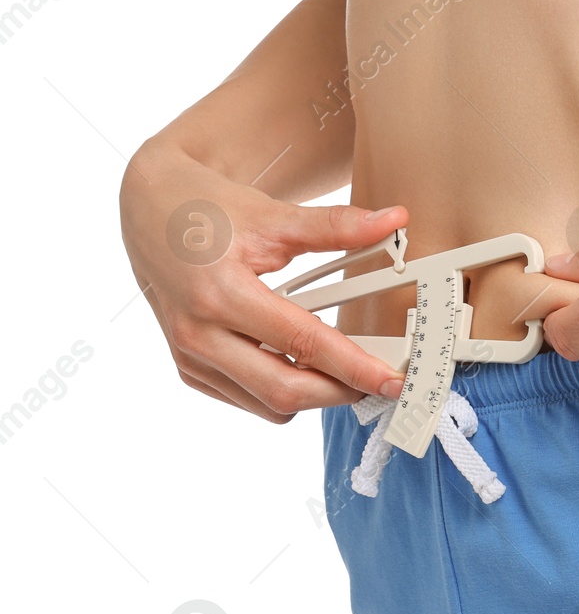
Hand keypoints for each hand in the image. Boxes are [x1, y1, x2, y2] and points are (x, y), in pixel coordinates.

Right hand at [118, 140, 409, 421]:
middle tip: (375, 379)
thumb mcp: (273, 214)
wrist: (149, 210)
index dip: (355, 367)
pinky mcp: (188, 368)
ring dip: (314, 395)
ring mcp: (189, 356)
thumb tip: (395, 220)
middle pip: (285, 391)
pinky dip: (282, 390)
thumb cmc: (207, 208)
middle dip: (340, 392)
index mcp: (220, 293)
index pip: (303, 343)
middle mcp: (198, 333)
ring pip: (268, 405)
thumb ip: (336, 226)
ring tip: (340, 367)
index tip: (392, 380)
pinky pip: (248, 400)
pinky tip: (299, 361)